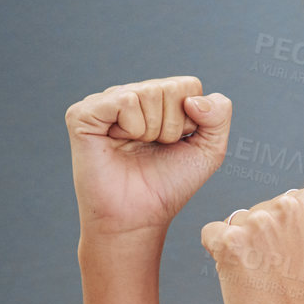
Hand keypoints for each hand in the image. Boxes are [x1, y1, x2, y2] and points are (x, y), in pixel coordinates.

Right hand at [65, 75, 231, 245]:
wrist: (139, 217)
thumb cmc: (169, 185)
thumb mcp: (209, 151)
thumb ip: (219, 115)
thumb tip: (192, 98)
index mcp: (157, 100)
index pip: (189, 86)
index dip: (190, 121)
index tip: (175, 145)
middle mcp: (131, 95)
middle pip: (171, 88)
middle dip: (172, 127)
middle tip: (153, 149)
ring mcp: (106, 101)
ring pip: (149, 92)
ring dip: (152, 131)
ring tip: (135, 147)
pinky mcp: (84, 112)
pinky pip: (125, 101)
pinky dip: (131, 128)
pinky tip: (117, 142)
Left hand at [201, 187, 303, 303]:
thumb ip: (298, 221)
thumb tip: (271, 209)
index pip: (281, 202)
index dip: (282, 234)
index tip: (296, 259)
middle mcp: (288, 204)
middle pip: (255, 212)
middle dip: (260, 240)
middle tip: (278, 274)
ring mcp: (259, 222)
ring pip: (233, 224)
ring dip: (241, 249)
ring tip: (263, 279)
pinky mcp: (231, 242)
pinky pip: (210, 234)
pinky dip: (218, 256)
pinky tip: (241, 277)